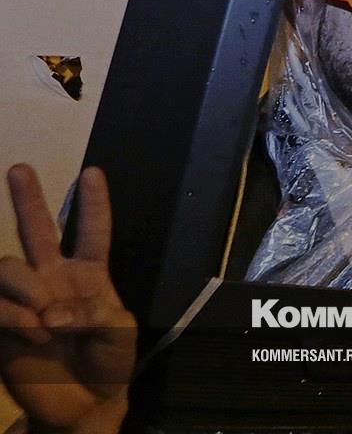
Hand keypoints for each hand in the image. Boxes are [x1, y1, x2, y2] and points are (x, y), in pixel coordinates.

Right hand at [0, 165, 134, 432]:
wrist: (86, 403)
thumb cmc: (110, 361)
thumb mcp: (120, 334)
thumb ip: (94, 315)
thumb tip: (51, 312)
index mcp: (91, 274)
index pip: (93, 232)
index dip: (94, 203)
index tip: (93, 171)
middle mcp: (54, 277)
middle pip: (38, 230)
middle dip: (28, 199)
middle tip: (20, 168)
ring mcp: (25, 299)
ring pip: (8, 265)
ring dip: (25, 286)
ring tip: (44, 317)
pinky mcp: (3, 324)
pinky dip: (11, 314)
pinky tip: (31, 330)